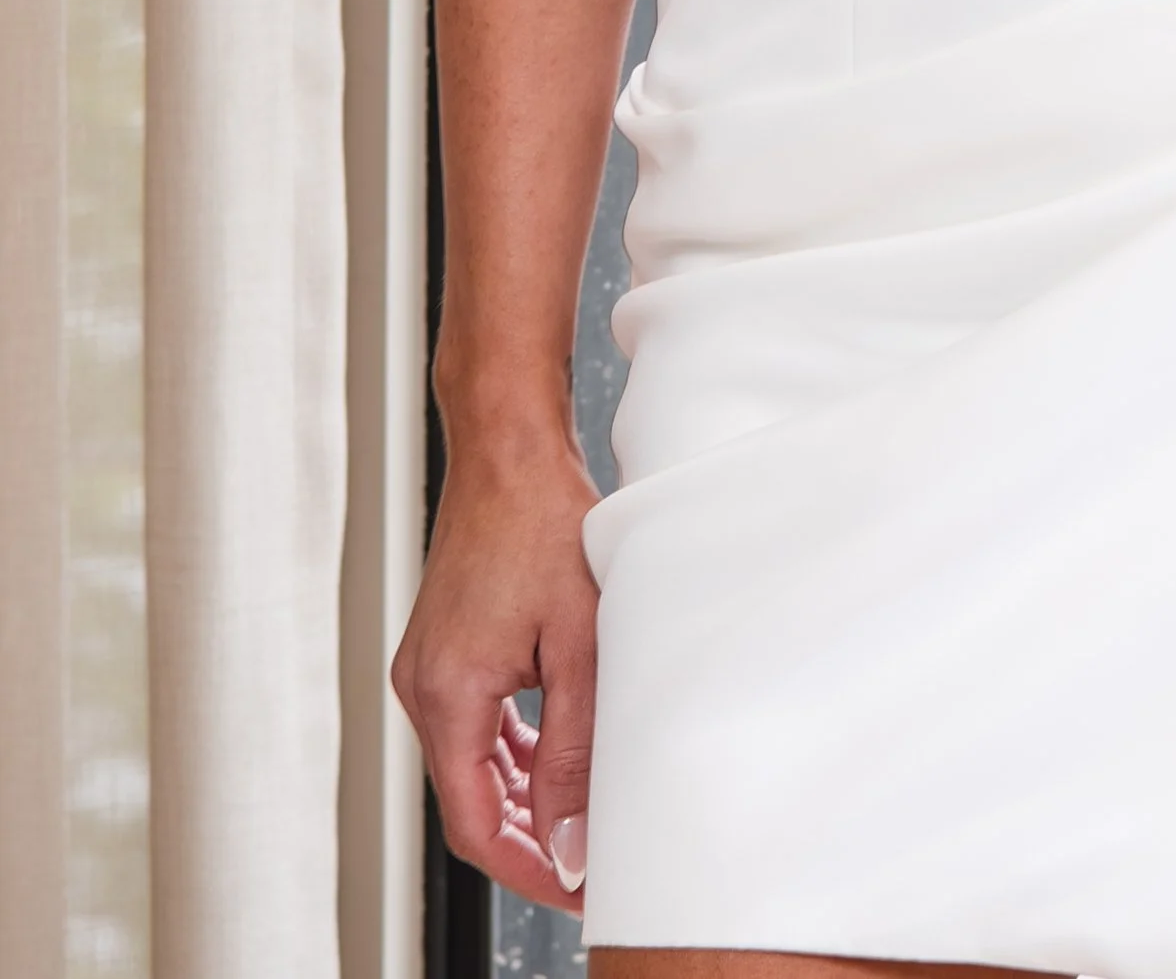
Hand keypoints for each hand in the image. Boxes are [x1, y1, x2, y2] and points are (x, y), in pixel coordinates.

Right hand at [392, 432, 601, 912]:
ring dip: (522, 798)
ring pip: (472, 766)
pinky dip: (511, 753)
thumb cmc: (545, 523)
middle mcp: (422, 688)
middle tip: (592, 863)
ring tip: (582, 820)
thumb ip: (575, 750)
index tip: (581, 890)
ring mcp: (427, 667)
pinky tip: (552, 758)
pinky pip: (473, 725)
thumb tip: (573, 842)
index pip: (477, 826)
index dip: (530, 869)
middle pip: (470, 802)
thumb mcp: (579, 643)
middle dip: (530, 841)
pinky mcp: (442, 647)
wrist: (508, 445)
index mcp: (447, 696)